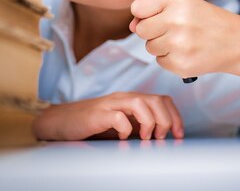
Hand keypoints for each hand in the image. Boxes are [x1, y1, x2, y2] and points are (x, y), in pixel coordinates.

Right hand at [32, 92, 183, 140]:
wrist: (61, 122)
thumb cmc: (92, 126)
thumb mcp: (121, 126)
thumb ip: (139, 128)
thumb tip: (163, 140)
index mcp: (132, 101)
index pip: (162, 100)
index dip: (175, 116)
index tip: (178, 135)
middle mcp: (123, 99)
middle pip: (156, 99)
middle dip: (166, 120)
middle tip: (161, 138)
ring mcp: (110, 104)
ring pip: (141, 103)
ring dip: (150, 122)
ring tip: (146, 138)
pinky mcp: (97, 115)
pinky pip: (117, 116)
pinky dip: (125, 128)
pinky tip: (123, 139)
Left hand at [130, 0, 239, 77]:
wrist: (235, 42)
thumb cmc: (203, 19)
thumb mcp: (181, 1)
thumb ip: (151, 8)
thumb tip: (131, 26)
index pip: (137, 8)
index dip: (147, 13)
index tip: (164, 14)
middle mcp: (176, 17)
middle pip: (140, 30)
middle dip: (154, 31)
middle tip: (176, 29)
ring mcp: (178, 43)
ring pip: (149, 46)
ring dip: (162, 45)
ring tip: (184, 40)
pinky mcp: (180, 63)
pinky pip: (159, 61)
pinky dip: (171, 58)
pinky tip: (188, 51)